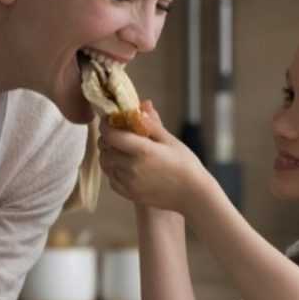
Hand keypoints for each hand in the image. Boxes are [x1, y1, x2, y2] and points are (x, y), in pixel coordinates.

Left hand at [98, 100, 211, 214]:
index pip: (111, 135)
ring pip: (106, 165)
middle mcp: (132, 167)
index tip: (110, 120)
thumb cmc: (185, 164)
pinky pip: (112, 180)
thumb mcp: (170, 140)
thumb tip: (142, 105)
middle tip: (116, 133)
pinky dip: (113, 170)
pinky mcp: (130, 194)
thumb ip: (152, 123)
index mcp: (142, 150)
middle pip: (105, 149)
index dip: (106, 125)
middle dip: (107, 139)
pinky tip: (125, 166)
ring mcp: (129, 183)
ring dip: (108, 154)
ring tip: (121, 149)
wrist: (193, 194)